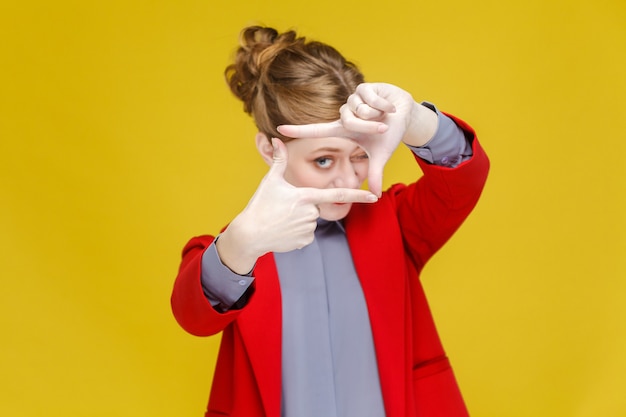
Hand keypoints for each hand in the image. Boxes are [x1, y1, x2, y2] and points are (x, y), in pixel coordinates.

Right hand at [216, 138, 377, 273]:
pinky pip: (306, 234)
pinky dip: (296, 232)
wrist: (250, 234)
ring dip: (299, 220)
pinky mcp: (304, 241)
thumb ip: (279, 160)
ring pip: (310, 221)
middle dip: (303, 207)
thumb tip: (276, 139)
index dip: (357, 195)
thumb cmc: (260, 205)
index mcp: (306, 196)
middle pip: (316, 206)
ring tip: (281, 220)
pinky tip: (283, 231)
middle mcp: (311, 213)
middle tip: (284, 210)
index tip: (373, 196)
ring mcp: (308, 229)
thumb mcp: (270, 181)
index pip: (337, 195)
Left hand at [277, 83, 436, 195]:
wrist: (406, 115)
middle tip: (382, 127)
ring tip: (385, 114)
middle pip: (349, 121)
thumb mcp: (381, 156)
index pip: (317, 130)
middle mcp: (345, 113)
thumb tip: (375, 196)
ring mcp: (353, 99)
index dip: (299, 131)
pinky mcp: (364, 87)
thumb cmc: (390, 134)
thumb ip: (375, 174)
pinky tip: (389, 105)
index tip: (279, 129)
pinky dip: (384, 105)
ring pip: (360, 110)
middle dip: (369, 126)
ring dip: (378, 114)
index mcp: (343, 129)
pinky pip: (371, 99)